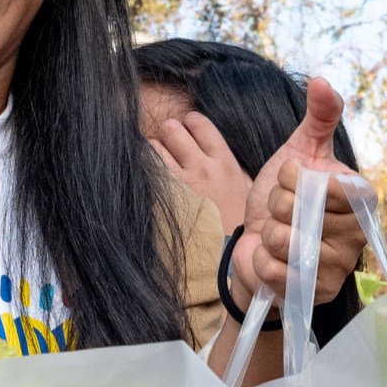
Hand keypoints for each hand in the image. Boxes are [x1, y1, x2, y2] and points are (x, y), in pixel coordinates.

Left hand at [151, 110, 253, 232]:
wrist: (220, 262)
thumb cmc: (234, 230)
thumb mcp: (245, 194)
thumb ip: (234, 170)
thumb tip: (221, 155)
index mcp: (224, 164)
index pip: (199, 124)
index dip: (190, 123)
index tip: (187, 130)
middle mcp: (201, 167)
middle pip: (172, 128)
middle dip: (168, 134)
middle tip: (169, 146)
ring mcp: (178, 182)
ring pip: (153, 145)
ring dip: (152, 151)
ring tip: (157, 164)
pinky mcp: (160, 198)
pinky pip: (142, 168)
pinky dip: (141, 168)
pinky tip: (145, 178)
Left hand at [244, 77, 368, 305]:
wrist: (258, 244)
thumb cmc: (283, 198)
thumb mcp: (298, 152)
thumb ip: (317, 117)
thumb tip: (321, 79)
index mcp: (361, 196)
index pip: (323, 183)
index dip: (294, 180)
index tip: (291, 181)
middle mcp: (358, 234)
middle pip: (298, 212)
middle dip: (277, 207)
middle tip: (283, 213)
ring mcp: (340, 267)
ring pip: (286, 241)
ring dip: (269, 236)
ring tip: (279, 237)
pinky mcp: (317, 294)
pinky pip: (277, 271)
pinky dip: (263, 263)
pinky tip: (272, 260)